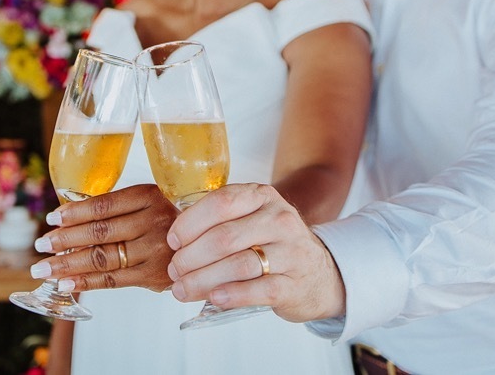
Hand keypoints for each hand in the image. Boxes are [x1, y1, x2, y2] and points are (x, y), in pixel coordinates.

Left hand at [31, 184, 177, 292]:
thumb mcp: (150, 200)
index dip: (75, 212)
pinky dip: (86, 282)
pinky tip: (65, 283)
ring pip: (102, 258)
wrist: (206, 242)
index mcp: (149, 197)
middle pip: (100, 232)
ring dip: (68, 264)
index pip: (104, 205)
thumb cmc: (168, 217)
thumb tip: (70, 217)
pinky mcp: (153, 276)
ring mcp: (154, 250)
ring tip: (44, 268)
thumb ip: (119, 206)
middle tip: (40, 245)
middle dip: (64, 240)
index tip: (52, 218)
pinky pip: (112, 280)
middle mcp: (153, 222)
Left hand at [167, 183, 345, 322]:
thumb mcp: (253, 219)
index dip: (190, 223)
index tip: (172, 241)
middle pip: (224, 237)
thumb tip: (176, 243)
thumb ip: (221, 221)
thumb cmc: (273, 245)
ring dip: (203, 279)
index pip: (220, 203)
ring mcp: (291, 252)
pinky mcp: (294, 284)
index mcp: (262, 197)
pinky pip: (259, 289)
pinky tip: (214, 297)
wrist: (321, 274)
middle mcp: (279, 220)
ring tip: (182, 289)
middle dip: (191, 257)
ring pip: (238, 264)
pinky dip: (232, 294)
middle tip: (175, 270)